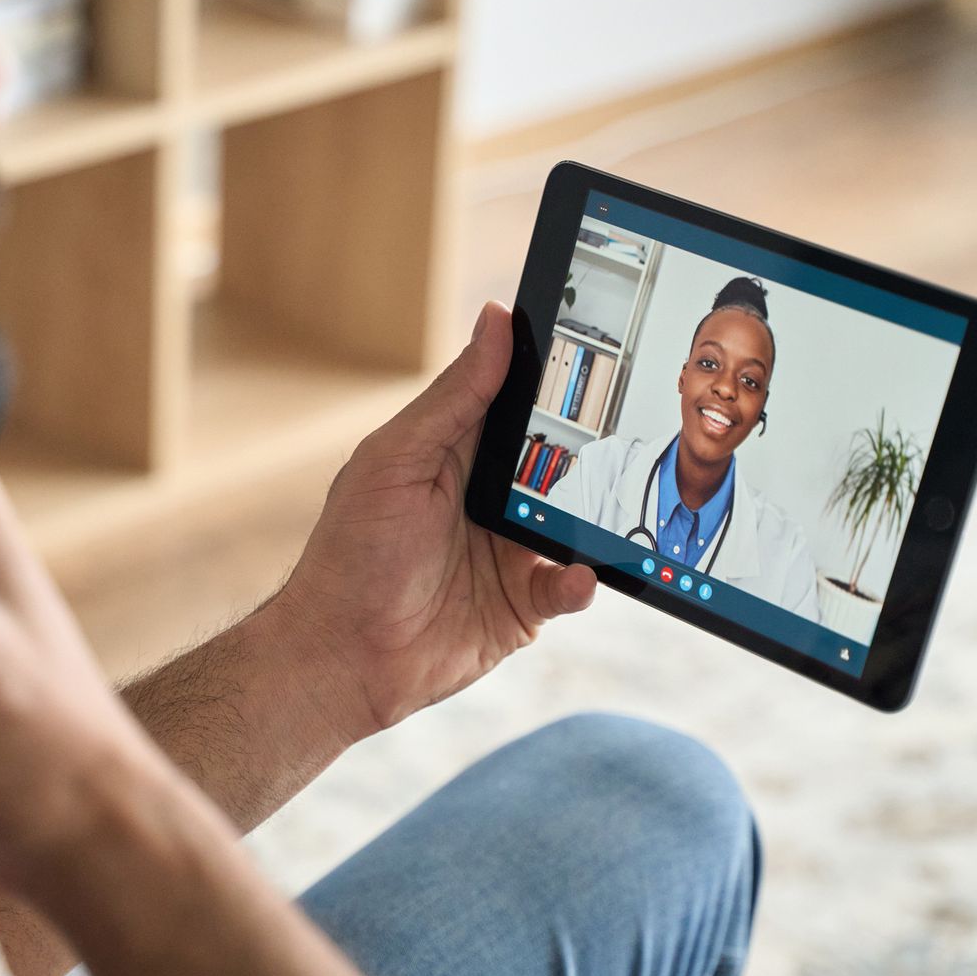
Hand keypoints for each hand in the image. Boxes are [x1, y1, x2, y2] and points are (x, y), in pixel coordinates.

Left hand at [271, 302, 596, 737]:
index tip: (602, 340)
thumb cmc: (351, 553)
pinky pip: (569, 586)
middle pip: (561, 461)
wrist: (342, 655)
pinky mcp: (523, 604)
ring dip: (594, 517)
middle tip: (634, 428)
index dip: (555, 376)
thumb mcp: (398, 460)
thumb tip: (497, 320)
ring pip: (575, 522)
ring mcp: (510, 551)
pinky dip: (580, 581)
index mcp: (457, 452)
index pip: (517, 401)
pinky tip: (578, 574)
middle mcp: (490, 498)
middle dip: (594, 448)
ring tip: (614, 508)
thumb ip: (455, 396)